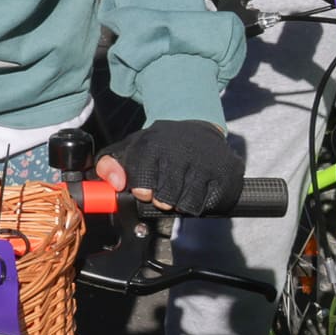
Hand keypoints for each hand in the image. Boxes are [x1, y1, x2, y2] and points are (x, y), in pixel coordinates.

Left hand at [95, 120, 245, 216]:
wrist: (198, 129)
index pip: (142, 184)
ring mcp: (207, 162)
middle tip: (165, 191)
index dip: (143, 192)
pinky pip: (210, 204)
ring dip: (181, 203)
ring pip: (187, 205)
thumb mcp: (130, 149)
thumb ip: (108, 166)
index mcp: (153, 144)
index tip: (145, 191)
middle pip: (165, 200)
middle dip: (162, 200)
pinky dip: (202, 202)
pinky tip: (199, 188)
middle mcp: (182, 151)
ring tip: (181, 189)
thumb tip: (115, 184)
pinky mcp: (227, 172)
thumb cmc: (160, 146)